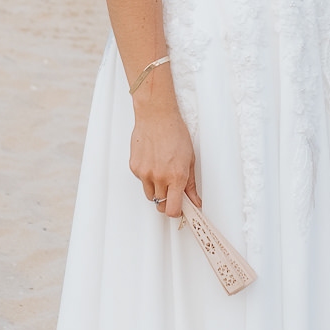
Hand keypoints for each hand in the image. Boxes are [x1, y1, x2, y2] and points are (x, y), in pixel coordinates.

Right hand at [129, 88, 200, 217]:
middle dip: (167, 200)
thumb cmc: (175, 133)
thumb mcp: (189, 159)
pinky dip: (147, 176)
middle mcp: (159, 177)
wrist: (156, 117)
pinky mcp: (134, 167)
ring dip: (157, 189)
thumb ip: (191, 184)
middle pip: (160, 204)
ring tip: (162, 171)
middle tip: (172, 190)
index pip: (172, 209)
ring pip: (150, 194)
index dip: (176, 213)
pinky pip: (141, 181)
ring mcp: (144, 173)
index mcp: (176, 176)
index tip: (179, 210)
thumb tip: (195, 200)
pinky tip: (153, 161)